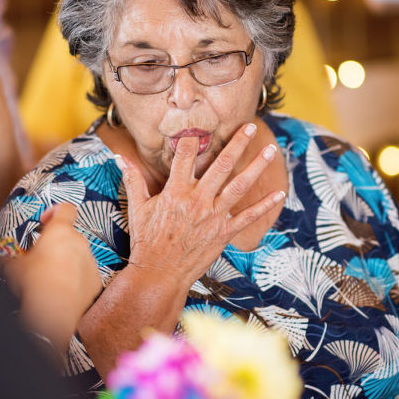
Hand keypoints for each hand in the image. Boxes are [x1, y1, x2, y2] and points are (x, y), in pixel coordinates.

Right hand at [1, 203, 100, 350]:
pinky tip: (60, 292)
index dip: (55, 211)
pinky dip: (75, 280)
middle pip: (70, 235)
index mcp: (60, 232)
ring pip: (78, 256)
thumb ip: (5, 262)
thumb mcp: (13, 269)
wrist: (56, 315)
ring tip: (48, 278)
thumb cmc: (36, 285)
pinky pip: (85, 276)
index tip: (45, 221)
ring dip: (66, 262)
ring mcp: (90, 262)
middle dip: (56, 244)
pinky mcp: (96, 282)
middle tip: (40, 257)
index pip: (66, 208)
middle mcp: (79, 243)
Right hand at [120, 122, 285, 286]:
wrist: (159, 273)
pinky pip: (248, 217)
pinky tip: (279, 194)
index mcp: (176, 191)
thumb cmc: (147, 240)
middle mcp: (198, 200)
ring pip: (239, 185)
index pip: (185, 156)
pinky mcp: (224, 232)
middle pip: (221, 165)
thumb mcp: (138, 208)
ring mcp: (213, 216)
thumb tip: (120, 157)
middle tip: (251, 126)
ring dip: (256, 166)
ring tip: (270, 150)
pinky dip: (264, 205)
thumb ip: (133, 180)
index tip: (200, 125)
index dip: (192, 139)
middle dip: (238, 143)